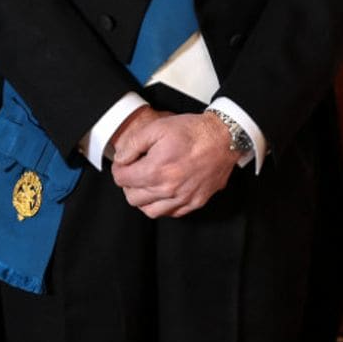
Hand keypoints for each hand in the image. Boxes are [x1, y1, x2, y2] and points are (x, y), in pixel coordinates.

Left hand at [110, 111, 238, 217]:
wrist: (223, 138)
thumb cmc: (192, 132)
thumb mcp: (156, 128)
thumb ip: (133, 144)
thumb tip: (120, 158)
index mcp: (156, 171)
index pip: (122, 179)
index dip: (119, 169)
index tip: (123, 164)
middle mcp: (168, 189)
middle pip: (133, 198)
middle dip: (128, 184)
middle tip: (132, 172)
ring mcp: (183, 198)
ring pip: (150, 211)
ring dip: (143, 199)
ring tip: (145, 184)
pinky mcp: (196, 202)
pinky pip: (172, 213)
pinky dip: (162, 206)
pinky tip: (162, 192)